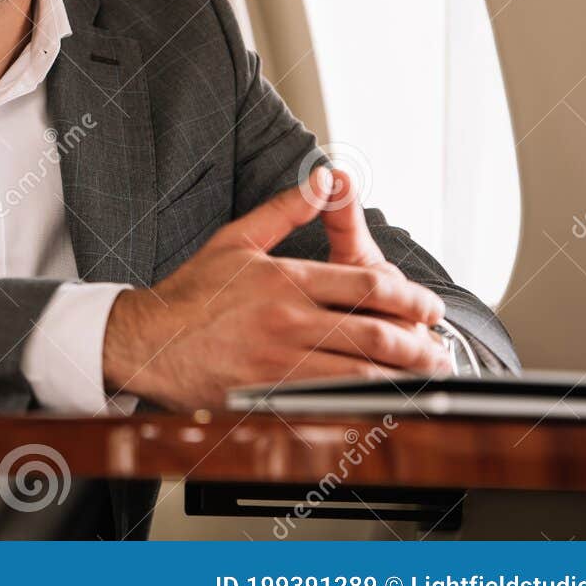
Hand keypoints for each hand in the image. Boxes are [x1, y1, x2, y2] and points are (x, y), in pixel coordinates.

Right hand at [101, 167, 452, 409]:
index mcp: (284, 279)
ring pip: (358, 374)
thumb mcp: (235, 239)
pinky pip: (328, 403)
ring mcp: (278, 362)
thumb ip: (285, 209)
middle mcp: (286, 321)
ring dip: (401, 379)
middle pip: (373, 333)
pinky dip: (362, 406)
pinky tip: (382, 405)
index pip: (365, 285)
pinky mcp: (268, 395)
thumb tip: (323, 178)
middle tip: (438, 349)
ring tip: (423, 380)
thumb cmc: (190, 293)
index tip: (428, 307)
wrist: (147, 341)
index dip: (409, 298)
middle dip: (417, 345)